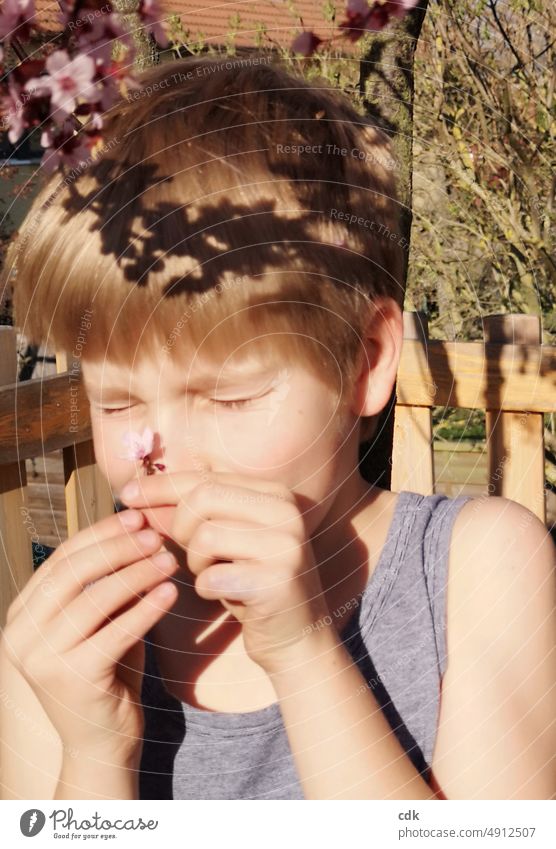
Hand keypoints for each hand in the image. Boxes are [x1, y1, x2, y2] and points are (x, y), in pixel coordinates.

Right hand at [1, 509, 178, 760]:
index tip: (136, 516)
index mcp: (23, 614)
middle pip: (73, 573)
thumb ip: (103, 582)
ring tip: (169, 560)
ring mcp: (42, 659)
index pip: (62, 559)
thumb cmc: (105, 671)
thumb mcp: (98, 621)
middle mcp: (21, 635)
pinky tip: (171, 592)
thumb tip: (135, 526)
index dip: (100, 533)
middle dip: (118, 547)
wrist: (101, 742)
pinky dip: (146, 608)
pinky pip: (116, 633)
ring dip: (137, 573)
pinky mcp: (72, 680)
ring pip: (94, 599)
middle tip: (155, 534)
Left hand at [119, 472, 331, 674]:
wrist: (296, 637)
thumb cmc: (250, 584)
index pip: (205, 478)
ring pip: (204, 536)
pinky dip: (208, 588)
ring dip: (195, 563)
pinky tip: (226, 594)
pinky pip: (213, 576)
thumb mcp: (221, 541)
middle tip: (189, 554)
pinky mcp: (279, 581)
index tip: (126, 496)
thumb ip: (188, 514)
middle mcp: (286, 511)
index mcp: (274, 494)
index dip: (161, 486)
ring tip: (213, 575)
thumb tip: (135, 495)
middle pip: (202, 499)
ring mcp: (286, 545)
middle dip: (180, 528)